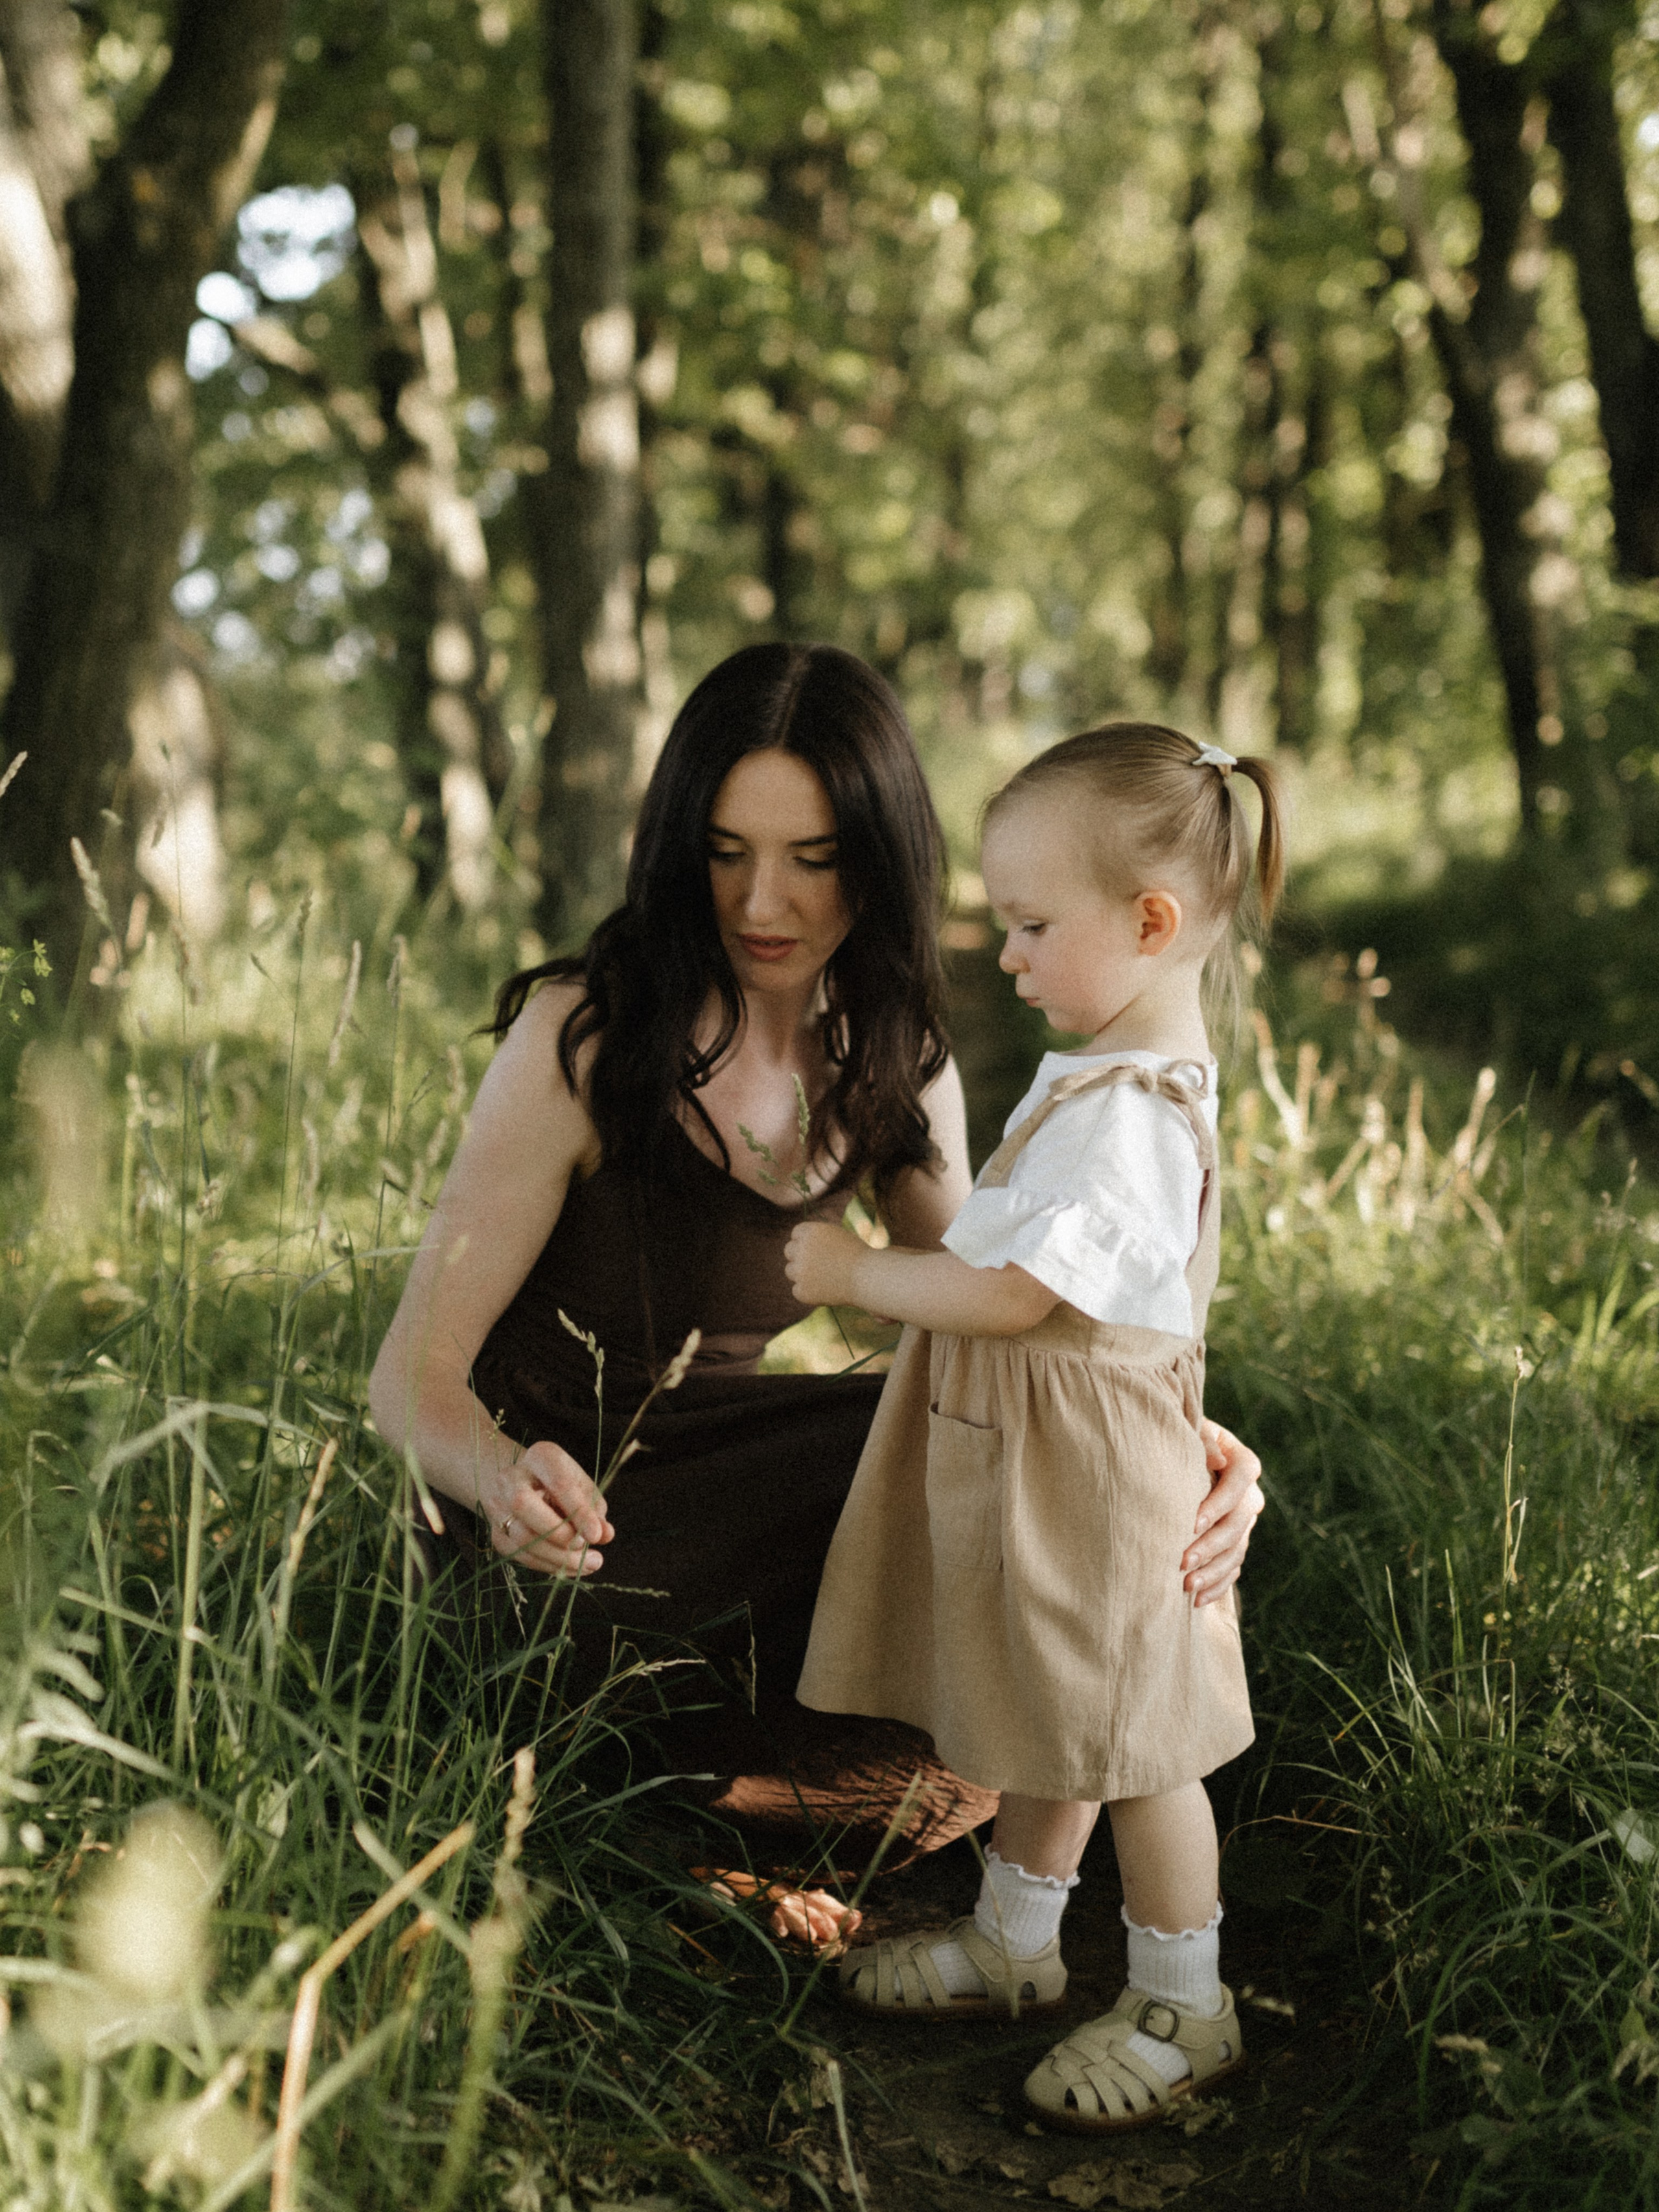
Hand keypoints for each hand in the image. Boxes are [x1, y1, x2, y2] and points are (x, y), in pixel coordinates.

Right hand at [489, 1439, 614, 1576]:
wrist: (525, 1483)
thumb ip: (594, 1509)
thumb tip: (605, 1534)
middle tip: (584, 1546)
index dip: (578, 1512)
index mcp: (540, 1457)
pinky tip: (570, 1567)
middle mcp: (511, 1477)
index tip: (597, 1535)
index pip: (558, 1483)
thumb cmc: (561, 1483)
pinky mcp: (496, 1532)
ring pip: (521, 1537)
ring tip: (588, 1563)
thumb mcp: (583, 1487)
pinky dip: (548, 1565)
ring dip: (557, 1557)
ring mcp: (498, 1506)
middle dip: (557, 1532)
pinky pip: (520, 1554)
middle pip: (523, 1505)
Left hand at [784, 1220, 868, 1308]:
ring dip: (803, 1274)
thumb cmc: (857, 1255)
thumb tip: (798, 1244)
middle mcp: (800, 1249)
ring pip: (791, 1271)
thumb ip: (816, 1238)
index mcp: (809, 1232)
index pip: (796, 1234)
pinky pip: (798, 1290)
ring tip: (826, 1277)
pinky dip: (809, 1292)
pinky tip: (827, 1289)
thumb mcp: (836, 1236)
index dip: (806, 1241)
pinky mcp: (802, 1291)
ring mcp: (799, 1271)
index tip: (818, 1249)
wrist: (868, 1277)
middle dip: (800, 1256)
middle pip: (789, 1251)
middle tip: (818, 1264)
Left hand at [1181, 1421, 1264, 1606]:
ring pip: (1237, 1550)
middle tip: (1182, 1562)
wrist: (1172, 1459)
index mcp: (1242, 1460)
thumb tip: (1217, 1460)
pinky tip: (1196, 1600)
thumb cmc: (1175, 1438)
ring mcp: (1243, 1521)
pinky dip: (1216, 1585)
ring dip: (1213, 1571)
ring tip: (1186, 1587)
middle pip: (1239, 1522)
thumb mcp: (1187, 1430)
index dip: (1220, 1502)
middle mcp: (1249, 1493)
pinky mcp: (1234, 1543)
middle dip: (1211, 1544)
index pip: (1242, 1478)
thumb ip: (1201, 1440)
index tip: (1192, 1522)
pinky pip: (1233, 1568)